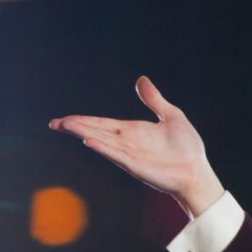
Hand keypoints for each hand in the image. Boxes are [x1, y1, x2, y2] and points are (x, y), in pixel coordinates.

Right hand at [50, 76, 224, 216]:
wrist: (198, 171)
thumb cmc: (187, 148)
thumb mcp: (171, 115)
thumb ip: (154, 99)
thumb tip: (141, 79)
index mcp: (132, 131)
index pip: (102, 123)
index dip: (82, 120)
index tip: (63, 119)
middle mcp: (127, 143)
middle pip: (95, 131)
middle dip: (75, 126)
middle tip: (54, 123)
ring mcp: (130, 155)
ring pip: (102, 141)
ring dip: (84, 133)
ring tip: (66, 126)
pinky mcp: (137, 166)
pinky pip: (117, 155)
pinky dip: (103, 147)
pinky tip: (89, 141)